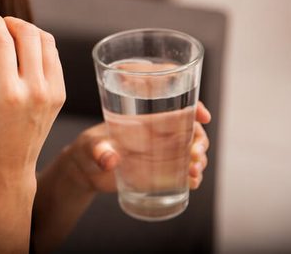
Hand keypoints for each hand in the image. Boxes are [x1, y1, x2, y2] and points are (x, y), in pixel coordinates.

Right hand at [0, 9, 65, 184]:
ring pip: (46, 41)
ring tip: (11, 35)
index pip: (3, 40)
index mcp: (8, 93)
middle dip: (11, 22)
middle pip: (29, 34)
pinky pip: (53, 56)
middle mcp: (35, 90)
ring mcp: (52, 92)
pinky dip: (39, 46)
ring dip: (28, 31)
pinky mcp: (60, 94)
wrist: (7, 165)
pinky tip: (24, 51)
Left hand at [62, 102, 211, 193]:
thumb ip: (99, 151)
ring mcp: (161, 154)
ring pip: (191, 152)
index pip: (176, 107)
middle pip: (190, 131)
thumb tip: (110, 160)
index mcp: (145, 120)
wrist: (86, 171)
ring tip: (193, 172)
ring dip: (199, 160)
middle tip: (195, 153)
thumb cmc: (89, 149)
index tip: (204, 116)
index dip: (195, 108)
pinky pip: (183, 173)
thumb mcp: (91, 146)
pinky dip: (192, 177)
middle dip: (200, 140)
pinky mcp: (159, 173)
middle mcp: (157, 135)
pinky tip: (192, 183)